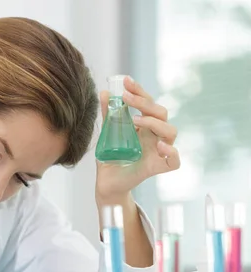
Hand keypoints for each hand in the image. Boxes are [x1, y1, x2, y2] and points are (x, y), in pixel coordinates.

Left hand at [95, 76, 179, 202]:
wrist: (106, 182)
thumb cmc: (110, 157)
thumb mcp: (108, 133)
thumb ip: (108, 115)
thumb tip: (105, 92)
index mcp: (144, 126)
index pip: (149, 104)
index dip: (140, 91)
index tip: (126, 82)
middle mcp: (154, 136)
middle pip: (161, 114)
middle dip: (145, 102)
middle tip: (126, 98)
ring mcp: (158, 151)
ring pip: (171, 132)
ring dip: (154, 122)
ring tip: (134, 120)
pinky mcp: (157, 167)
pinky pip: (174, 161)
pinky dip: (171, 151)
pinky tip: (159, 145)